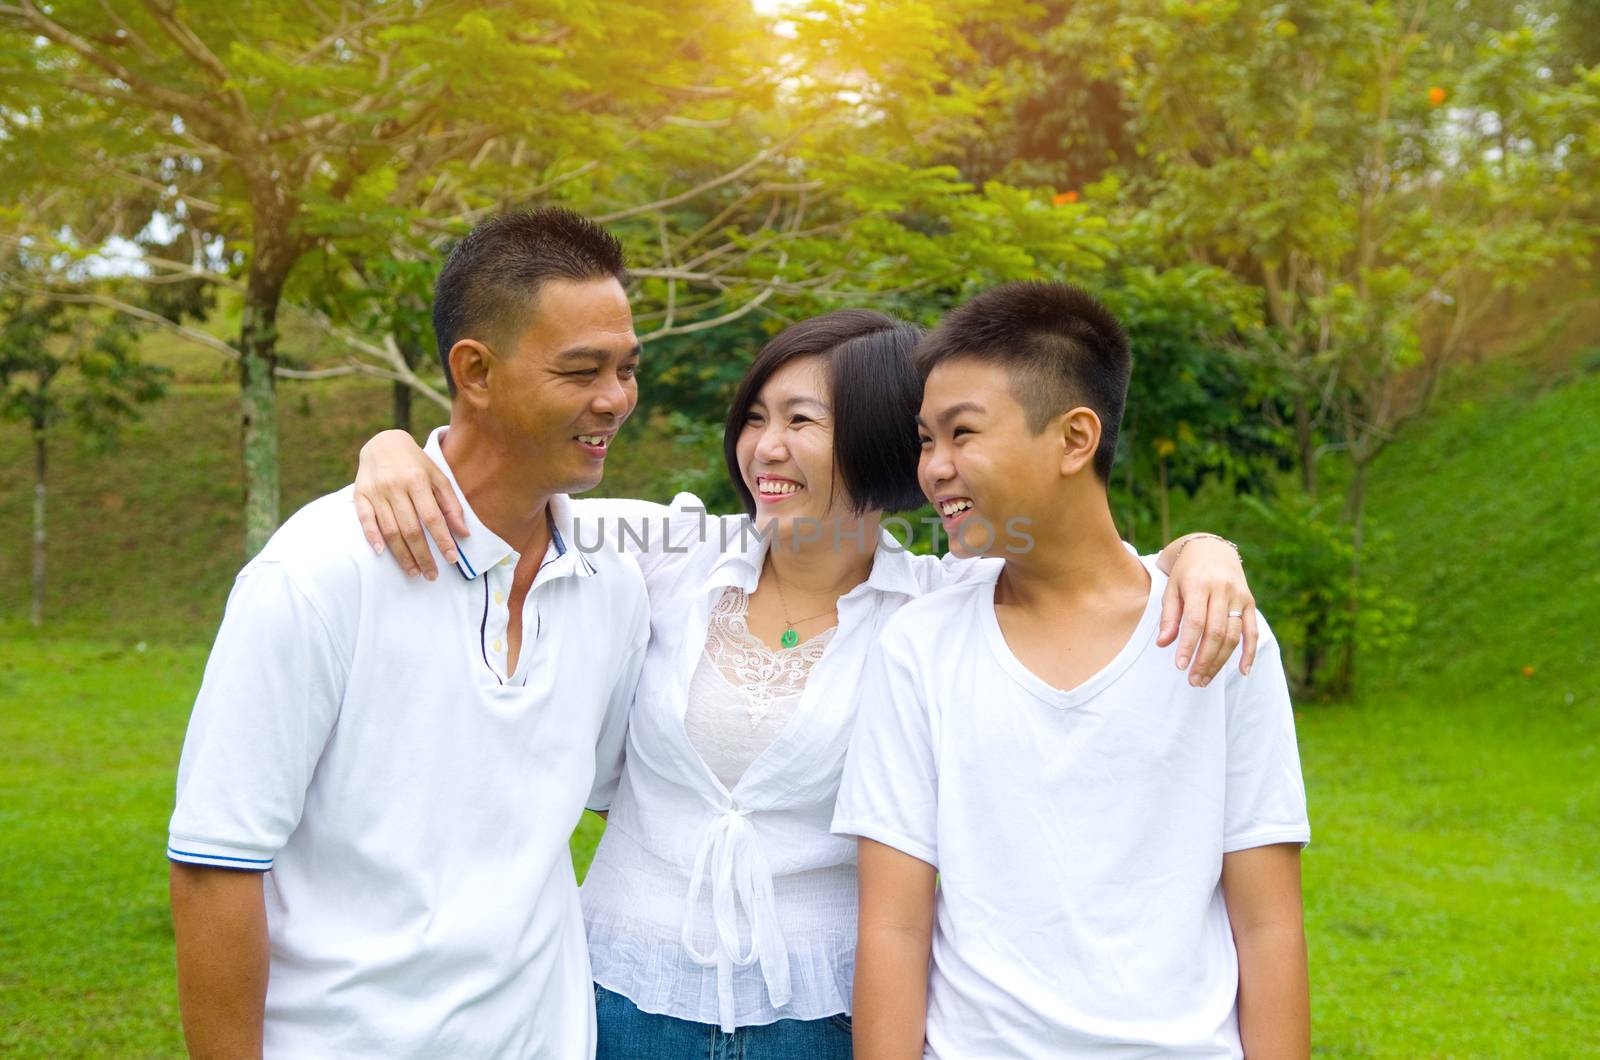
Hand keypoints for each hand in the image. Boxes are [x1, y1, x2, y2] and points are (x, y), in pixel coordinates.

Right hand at [353, 429, 468, 579]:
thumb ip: (451, 504)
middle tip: (431, 575)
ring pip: (389, 529)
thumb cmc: (416, 464)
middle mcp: (395, 486)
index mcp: (418, 480)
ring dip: (401, 554)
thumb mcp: (438, 477)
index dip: (443, 540)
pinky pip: (364, 519)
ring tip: (414, 572)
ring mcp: (376, 491)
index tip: (451, 559)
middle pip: (410, 528)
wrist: (383, 443)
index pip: (432, 517)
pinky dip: (372, 537)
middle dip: (423, 555)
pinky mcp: (360, 495)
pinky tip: (382, 553)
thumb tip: (464, 533)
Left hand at [1155, 535, 1257, 685]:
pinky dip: (1249, 652)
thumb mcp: (1170, 588)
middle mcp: (1222, 590)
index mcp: (1199, 584)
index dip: (1189, 645)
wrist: (1211, 549)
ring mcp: (1239, 596)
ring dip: (1221, 661)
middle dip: (1205, 659)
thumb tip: (1163, 644)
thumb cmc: (1185, 573)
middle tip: (1194, 680)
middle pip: (1217, 631)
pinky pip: (1252, 631)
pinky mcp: (1250, 602)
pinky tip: (1243, 671)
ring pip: (1234, 635)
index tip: (1180, 666)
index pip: (1195, 621)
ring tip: (1206, 679)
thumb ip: (1169, 617)